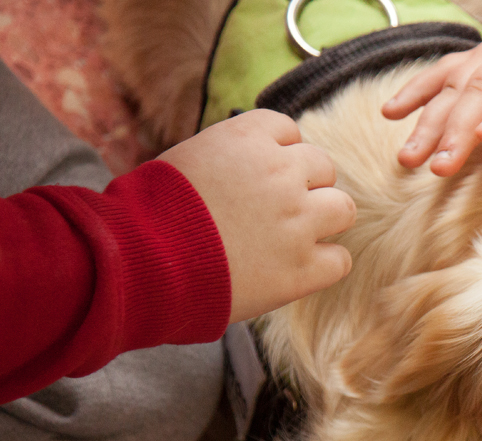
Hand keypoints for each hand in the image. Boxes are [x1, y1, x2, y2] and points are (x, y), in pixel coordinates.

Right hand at [159, 110, 355, 322]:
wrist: (139, 262)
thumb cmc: (148, 213)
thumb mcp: (185, 159)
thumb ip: (229, 154)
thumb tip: (249, 162)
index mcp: (248, 137)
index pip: (289, 131)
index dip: (278, 155)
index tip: (260, 176)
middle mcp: (281, 172)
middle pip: (322, 167)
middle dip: (304, 186)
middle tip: (276, 211)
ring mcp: (297, 221)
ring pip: (342, 208)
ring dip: (324, 220)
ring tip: (293, 238)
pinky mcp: (303, 268)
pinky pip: (340, 260)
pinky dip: (324, 265)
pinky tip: (298, 269)